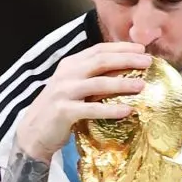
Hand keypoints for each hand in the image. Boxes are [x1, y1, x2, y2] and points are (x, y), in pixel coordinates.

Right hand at [15, 42, 151, 160]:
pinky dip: (110, 109)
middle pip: (100, 62)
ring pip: (97, 84)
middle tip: (148, 62)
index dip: (121, 48)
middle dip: (126, 60)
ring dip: (121, 83)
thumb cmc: (59, 109)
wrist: (33, 133)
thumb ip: (93, 77)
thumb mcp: (74, 87)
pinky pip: (91, 109)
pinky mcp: (63, 112)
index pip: (98, 50)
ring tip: (141, 85)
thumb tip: (125, 71)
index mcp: (70, 65)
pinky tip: (127, 111)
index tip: (142, 50)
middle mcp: (66, 74)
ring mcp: (63, 92)